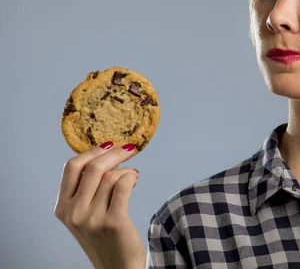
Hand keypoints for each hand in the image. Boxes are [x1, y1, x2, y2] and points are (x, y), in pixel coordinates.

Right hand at [54, 142, 145, 268]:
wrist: (116, 266)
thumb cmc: (103, 237)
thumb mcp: (84, 214)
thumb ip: (87, 189)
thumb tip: (105, 156)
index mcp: (63, 208)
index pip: (71, 168)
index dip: (91, 151)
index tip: (107, 144)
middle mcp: (74, 213)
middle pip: (93, 167)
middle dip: (114, 153)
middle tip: (128, 149)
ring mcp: (92, 218)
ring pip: (111, 176)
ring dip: (126, 169)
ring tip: (132, 174)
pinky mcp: (113, 221)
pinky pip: (123, 185)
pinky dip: (131, 176)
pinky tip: (135, 179)